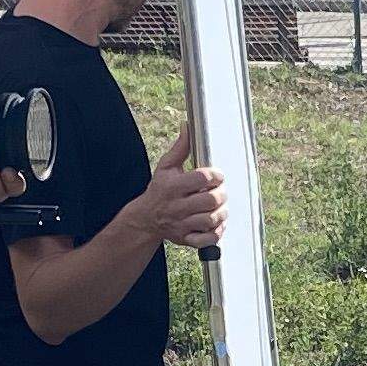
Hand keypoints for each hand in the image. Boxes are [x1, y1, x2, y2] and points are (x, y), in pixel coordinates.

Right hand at [125, 120, 224, 247]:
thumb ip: (180, 148)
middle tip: (221, 191)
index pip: (202, 178)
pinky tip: (216, 223)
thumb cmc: (159, 189)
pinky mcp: (185, 238)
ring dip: (221, 212)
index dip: (215, 175)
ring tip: (220, 206)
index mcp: (173, 186)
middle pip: (210, 200)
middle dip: (221, 194)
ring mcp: (181, 224)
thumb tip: (187, 126)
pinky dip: (216, 232)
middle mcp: (176, 206)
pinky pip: (206, 239)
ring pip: (210, 220)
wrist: (145, 219)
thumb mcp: (166, 167)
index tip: (217, 176)